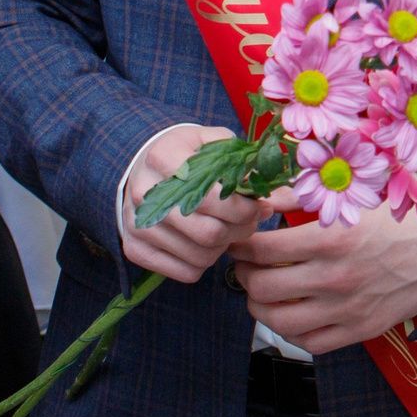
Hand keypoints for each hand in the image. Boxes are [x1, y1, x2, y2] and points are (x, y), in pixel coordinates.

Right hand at [117, 124, 260, 283]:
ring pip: (199, 256)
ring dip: (224, 248)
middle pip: (209, 233)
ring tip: (228, 230)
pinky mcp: (133, 248)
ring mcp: (134, 223)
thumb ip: (248, 164)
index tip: (258, 205)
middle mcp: (143, 192)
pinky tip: (206, 243)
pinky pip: (184, 272)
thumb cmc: (187, 154)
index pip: (215, 198)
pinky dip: (204, 264)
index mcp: (164, 157)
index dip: (246, 208)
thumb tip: (284, 193)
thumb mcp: (214, 144)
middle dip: (240, 231)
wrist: (141, 167)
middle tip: (249, 222)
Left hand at [232, 197, 416, 354]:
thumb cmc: (397, 221)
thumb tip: (262, 197)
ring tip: (261, 294)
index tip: (239, 242)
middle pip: (264, 287)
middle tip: (246, 268)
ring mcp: (347, 309)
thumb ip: (305, 196)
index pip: (263, 248)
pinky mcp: (359, 331)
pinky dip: (290, 332)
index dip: (242, 246)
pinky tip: (290, 314)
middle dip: (245, 277)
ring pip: (279, 321)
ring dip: (260, 308)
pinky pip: (309, 342)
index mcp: (333, 239)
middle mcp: (336, 277)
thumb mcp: (354, 199)